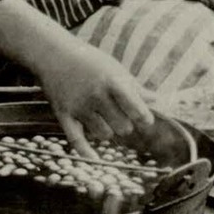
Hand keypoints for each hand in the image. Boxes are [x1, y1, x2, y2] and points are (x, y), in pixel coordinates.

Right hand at [33, 39, 156, 155]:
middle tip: (119, 115)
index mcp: (112, 81)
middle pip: (123, 127)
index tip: (145, 120)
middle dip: (125, 124)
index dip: (144, 118)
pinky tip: (94, 159)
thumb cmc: (90, 61)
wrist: (54, 54)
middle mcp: (96, 95)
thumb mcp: (114, 69)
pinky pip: (76, 140)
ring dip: (107, 131)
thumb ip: (135, 88)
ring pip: (104, 135)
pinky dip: (86, 152)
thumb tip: (159, 100)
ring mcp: (79, 106)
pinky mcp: (64, 115)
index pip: (136, 109)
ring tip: (102, 117)